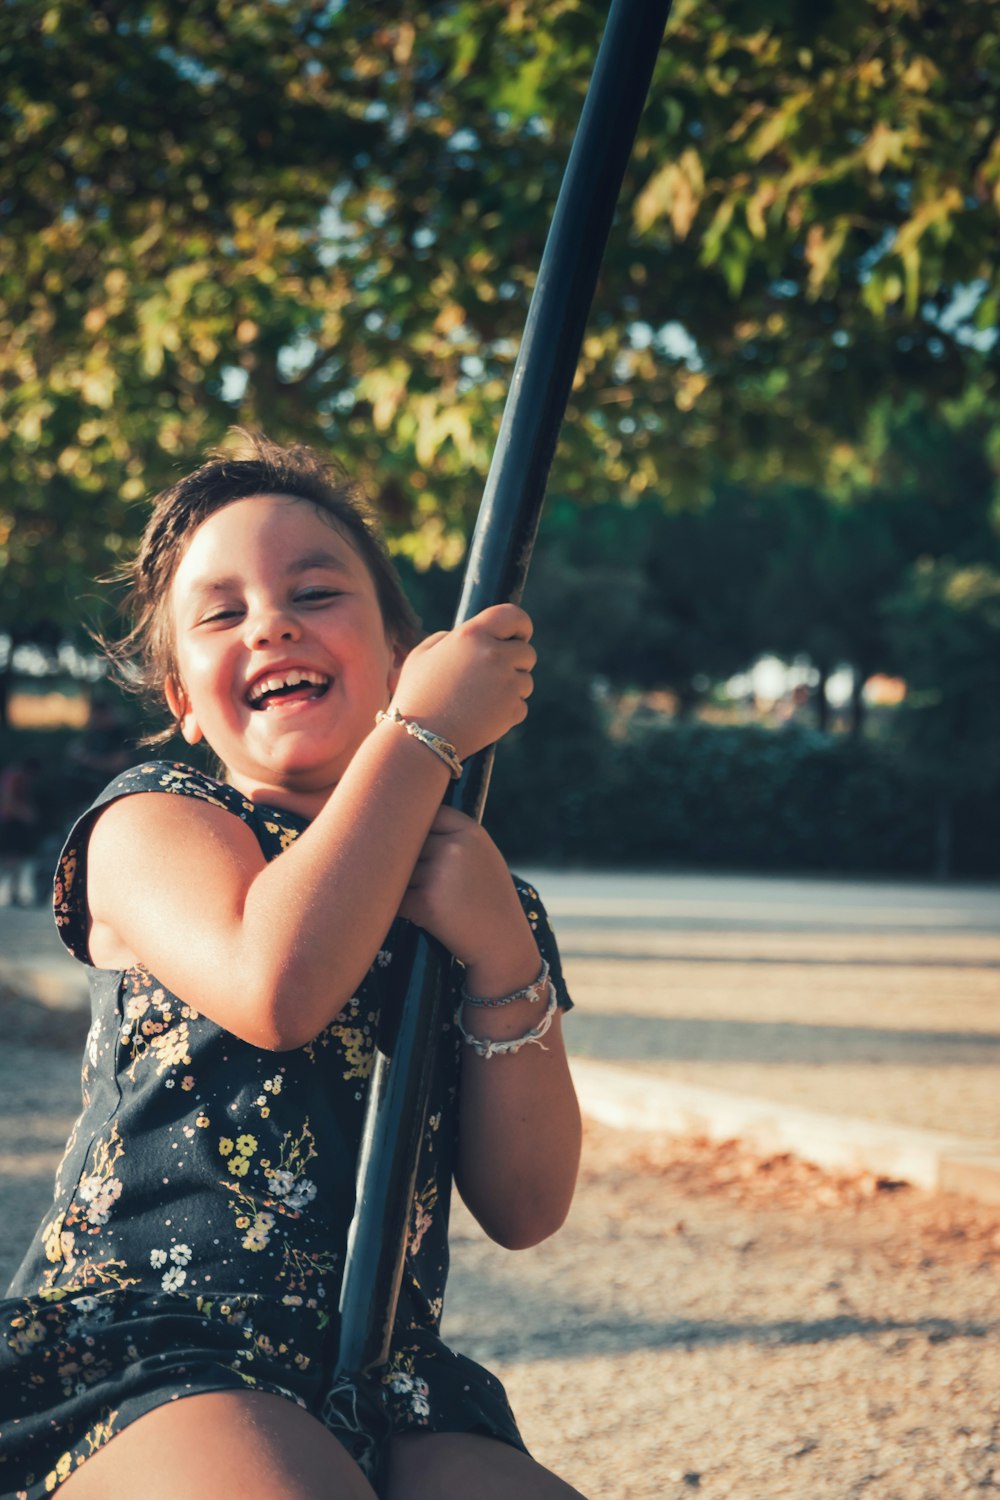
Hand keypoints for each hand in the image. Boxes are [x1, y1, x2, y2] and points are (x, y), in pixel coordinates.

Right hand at [390, 604, 534, 759]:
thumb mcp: (423, 655)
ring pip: (526, 681)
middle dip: (515, 662)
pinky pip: (521, 705)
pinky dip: (506, 711)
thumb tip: (473, 637)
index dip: (521, 626)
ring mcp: (507, 684)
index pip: (514, 616)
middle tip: (492, 676)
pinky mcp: (512, 710)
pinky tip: (481, 715)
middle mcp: (494, 655)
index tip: (518, 636)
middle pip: (527, 652)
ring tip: (480, 699)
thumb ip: (449, 638)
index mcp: (472, 635)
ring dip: (511, 688)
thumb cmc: (417, 694)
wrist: (419, 738)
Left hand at [398, 806, 536, 974]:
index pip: (428, 815)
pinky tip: (415, 914)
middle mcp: (455, 847)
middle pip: (408, 842)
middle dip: (407, 860)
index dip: (418, 830)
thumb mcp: (485, 857)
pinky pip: (395, 897)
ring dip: (401, 884)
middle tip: (415, 878)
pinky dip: (398, 906)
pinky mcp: (425, 902)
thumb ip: (455, 838)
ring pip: (399, 870)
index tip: (418, 845)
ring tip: (421, 899)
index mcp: (471, 832)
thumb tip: (409, 823)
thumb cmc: (491, 901)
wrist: (504, 945)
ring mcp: (439, 873)